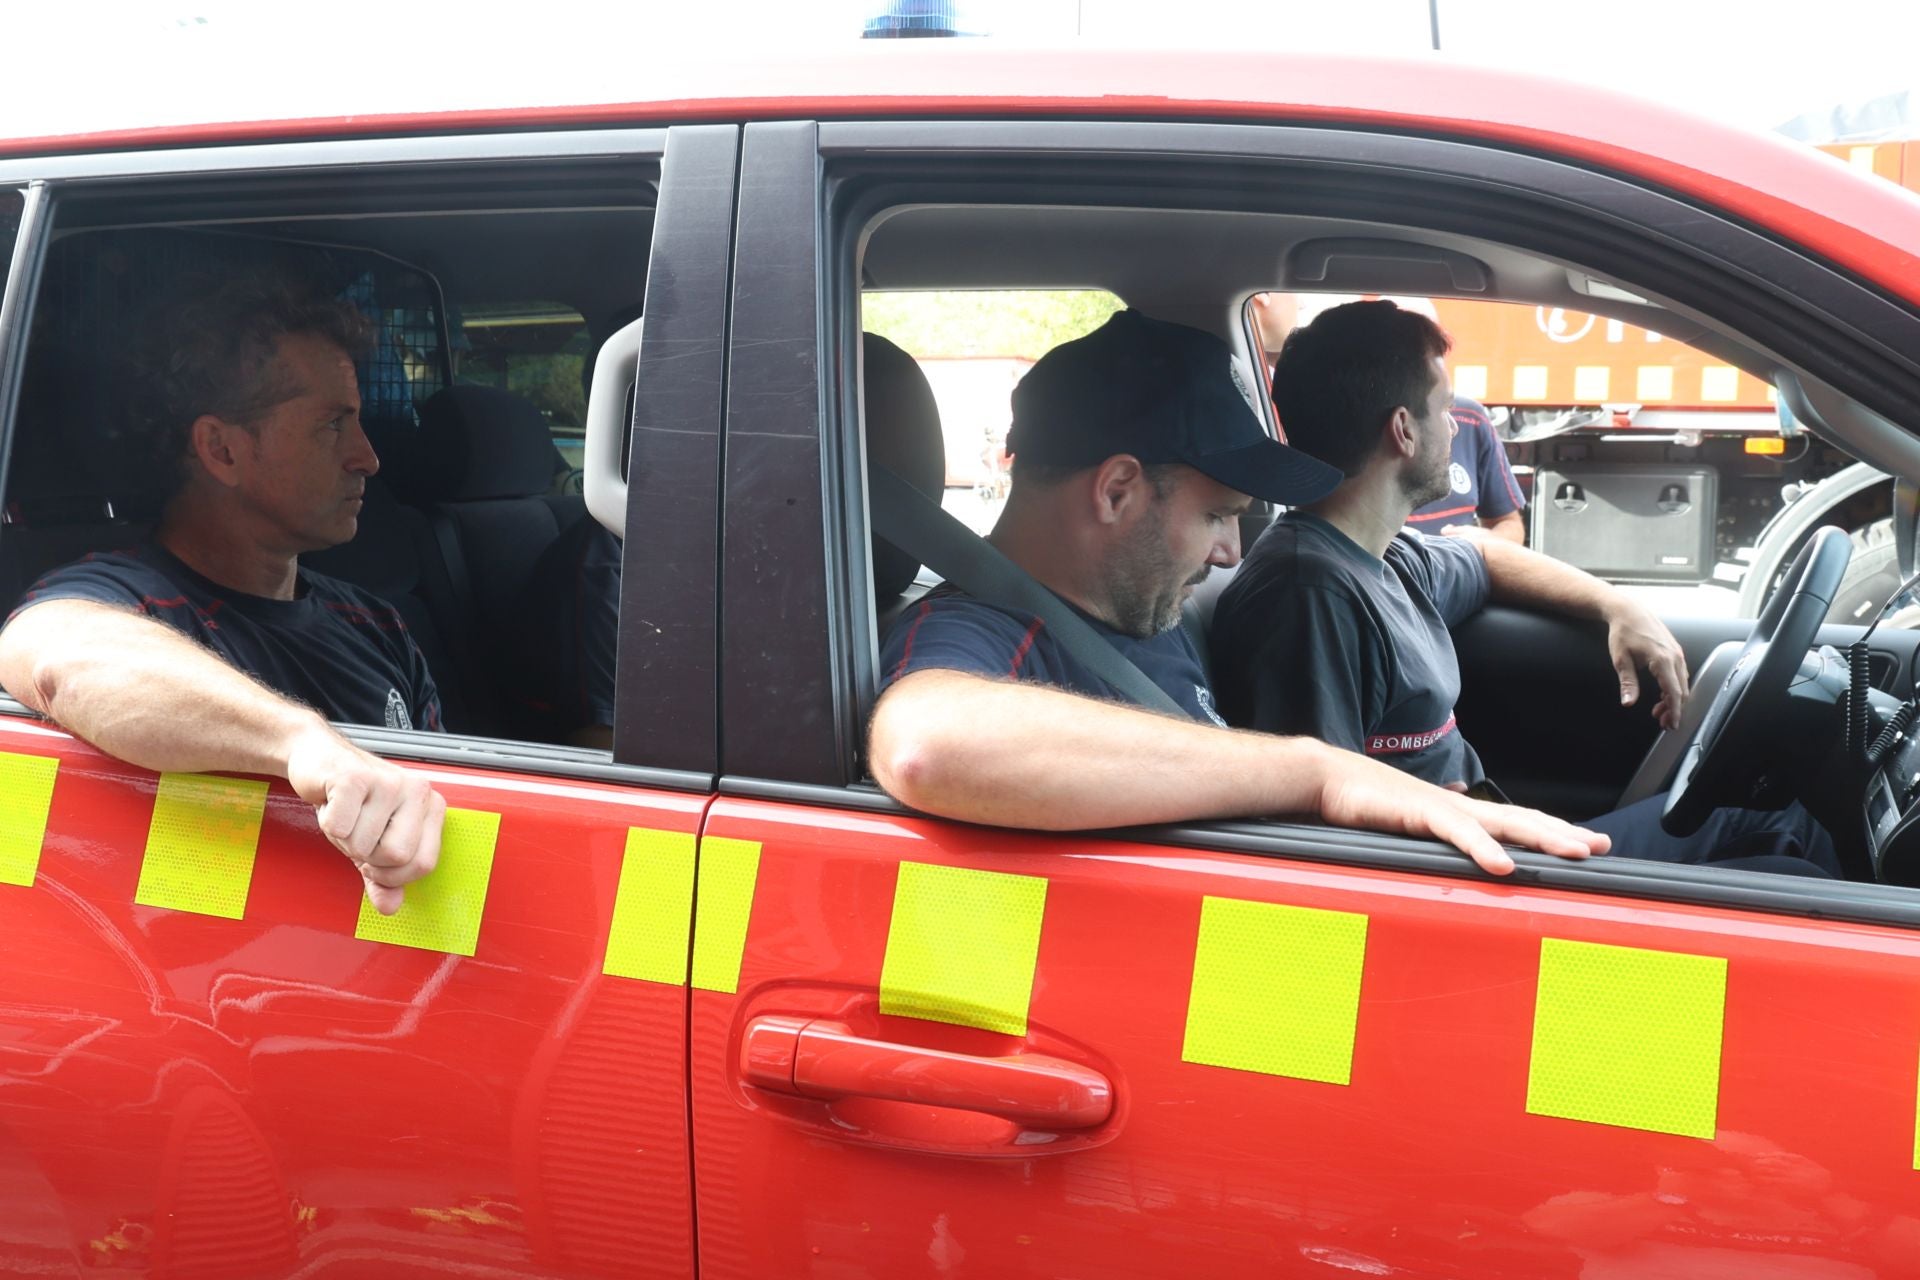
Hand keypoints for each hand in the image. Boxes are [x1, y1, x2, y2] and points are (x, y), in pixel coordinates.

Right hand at [285, 722, 445, 914]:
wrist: (319, 759)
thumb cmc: (352, 800)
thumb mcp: (372, 843)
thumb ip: (383, 877)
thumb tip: (390, 907)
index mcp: (431, 807)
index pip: (424, 864)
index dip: (394, 875)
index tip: (376, 861)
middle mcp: (417, 791)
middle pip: (396, 856)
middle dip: (366, 857)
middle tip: (356, 833)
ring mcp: (388, 782)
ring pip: (363, 844)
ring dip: (343, 839)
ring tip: (344, 815)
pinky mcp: (355, 778)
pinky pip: (339, 827)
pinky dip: (328, 824)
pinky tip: (332, 804)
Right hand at [1311, 747, 1608, 874]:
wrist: (1327, 779)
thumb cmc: (1363, 803)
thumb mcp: (1406, 825)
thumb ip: (1432, 836)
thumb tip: (1452, 835)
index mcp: (1459, 813)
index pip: (1516, 822)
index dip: (1552, 832)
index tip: (1587, 846)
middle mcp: (1459, 808)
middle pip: (1523, 820)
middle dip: (1564, 834)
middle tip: (1600, 847)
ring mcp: (1443, 808)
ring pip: (1504, 823)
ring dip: (1543, 837)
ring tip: (1575, 852)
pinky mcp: (1419, 812)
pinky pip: (1459, 833)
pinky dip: (1483, 849)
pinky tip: (1504, 864)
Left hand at [1603, 601, 1689, 728]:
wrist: (1628, 611)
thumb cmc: (1623, 632)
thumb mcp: (1621, 659)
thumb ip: (1627, 682)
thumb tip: (1628, 702)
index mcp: (1662, 660)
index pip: (1674, 692)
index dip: (1674, 711)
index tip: (1672, 725)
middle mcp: (1675, 657)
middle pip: (1682, 690)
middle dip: (1674, 709)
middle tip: (1662, 722)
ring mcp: (1677, 653)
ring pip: (1682, 683)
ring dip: (1674, 699)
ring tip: (1659, 711)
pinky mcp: (1675, 651)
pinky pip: (1680, 674)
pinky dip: (1674, 687)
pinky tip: (1662, 694)